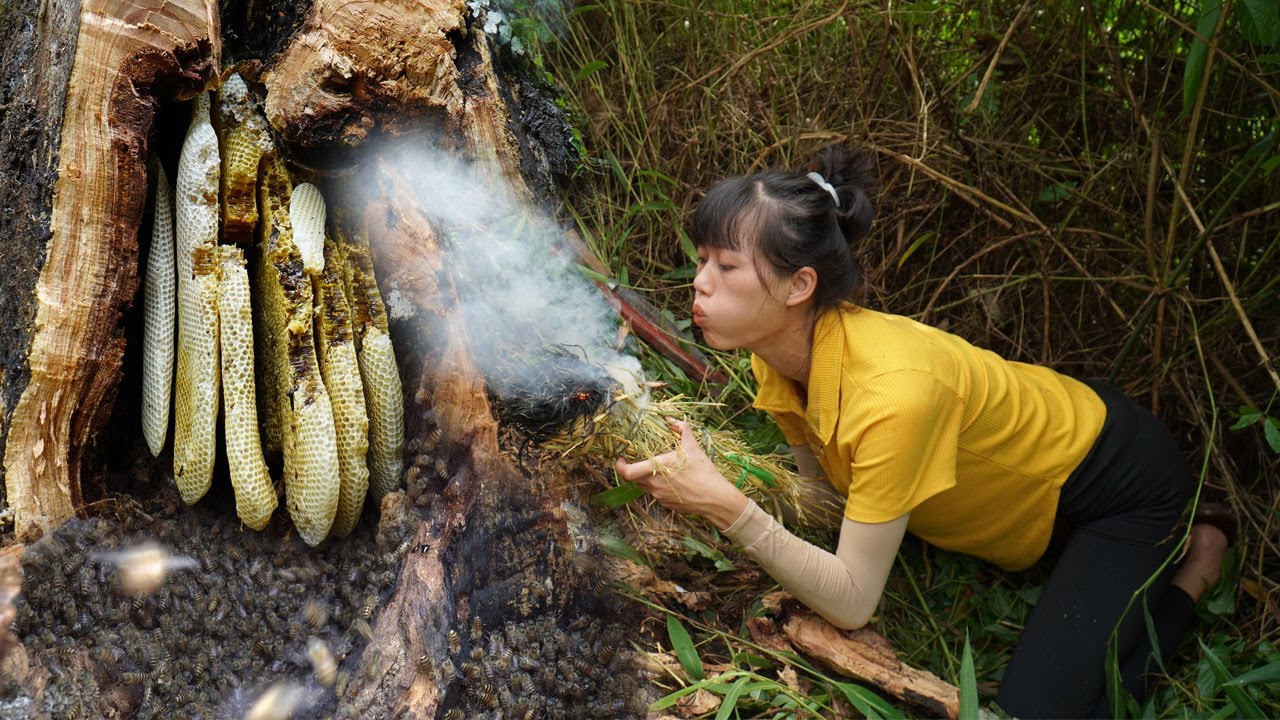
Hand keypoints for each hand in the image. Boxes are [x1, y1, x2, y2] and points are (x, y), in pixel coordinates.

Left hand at [614, 420, 749, 530]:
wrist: (715, 499)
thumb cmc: (703, 472)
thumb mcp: (693, 446)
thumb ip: (682, 429)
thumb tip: (673, 420)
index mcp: (657, 469)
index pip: (627, 472)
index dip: (619, 466)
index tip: (621, 459)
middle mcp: (654, 485)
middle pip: (634, 479)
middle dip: (633, 469)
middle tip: (638, 461)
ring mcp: (659, 496)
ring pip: (644, 486)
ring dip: (646, 477)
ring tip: (658, 469)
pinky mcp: (666, 504)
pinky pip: (656, 494)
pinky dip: (658, 486)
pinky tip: (672, 481)